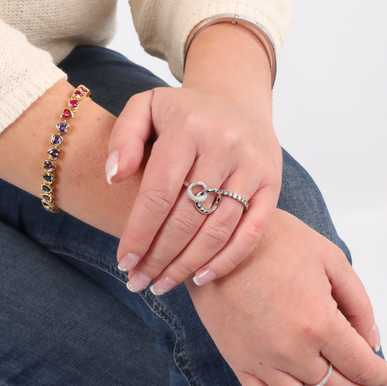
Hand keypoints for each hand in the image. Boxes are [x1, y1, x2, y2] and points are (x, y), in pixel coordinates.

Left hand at [108, 23, 281, 294]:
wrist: (236, 99)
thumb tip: (114, 177)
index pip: (158, 194)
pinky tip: (201, 277)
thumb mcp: (146, 106)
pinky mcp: (272, 184)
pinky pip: (252, 231)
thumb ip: (124, 136)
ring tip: (162, 285)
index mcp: (188, 129)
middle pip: (186, 219)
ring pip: (217, 231)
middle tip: (138, 281)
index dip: (138, 234)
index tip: (123, 262)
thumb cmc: (185, 110)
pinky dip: (227, 260)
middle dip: (158, 257)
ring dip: (186, 265)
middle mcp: (224, 148)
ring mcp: (252, 168)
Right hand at [187, 209, 386, 385]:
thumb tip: (371, 339)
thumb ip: (358, 302)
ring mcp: (260, 359)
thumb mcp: (329, 257)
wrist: (222, 239)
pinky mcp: (237, 359)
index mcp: (317, 321)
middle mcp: (290, 350)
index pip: (362, 366)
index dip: (382, 374)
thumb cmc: (272, 239)